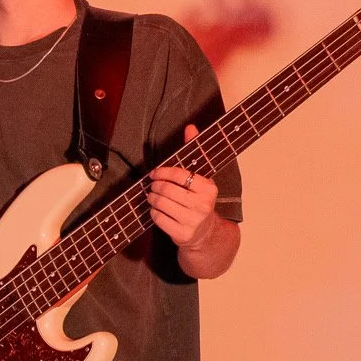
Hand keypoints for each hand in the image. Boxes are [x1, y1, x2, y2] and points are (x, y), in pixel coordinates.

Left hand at [146, 124, 219, 247]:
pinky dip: (153, 212)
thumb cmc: (198, 200)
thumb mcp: (200, 178)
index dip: (163, 172)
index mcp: (209, 188)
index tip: (155, 173)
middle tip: (152, 186)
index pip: (180, 175)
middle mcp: (203, 204)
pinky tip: (158, 210)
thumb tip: (190, 127)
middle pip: (166, 189)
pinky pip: (157, 218)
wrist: (204, 232)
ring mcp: (192, 220)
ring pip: (160, 203)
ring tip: (153, 196)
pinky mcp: (182, 233)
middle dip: (155, 186)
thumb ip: (193, 153)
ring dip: (152, 198)